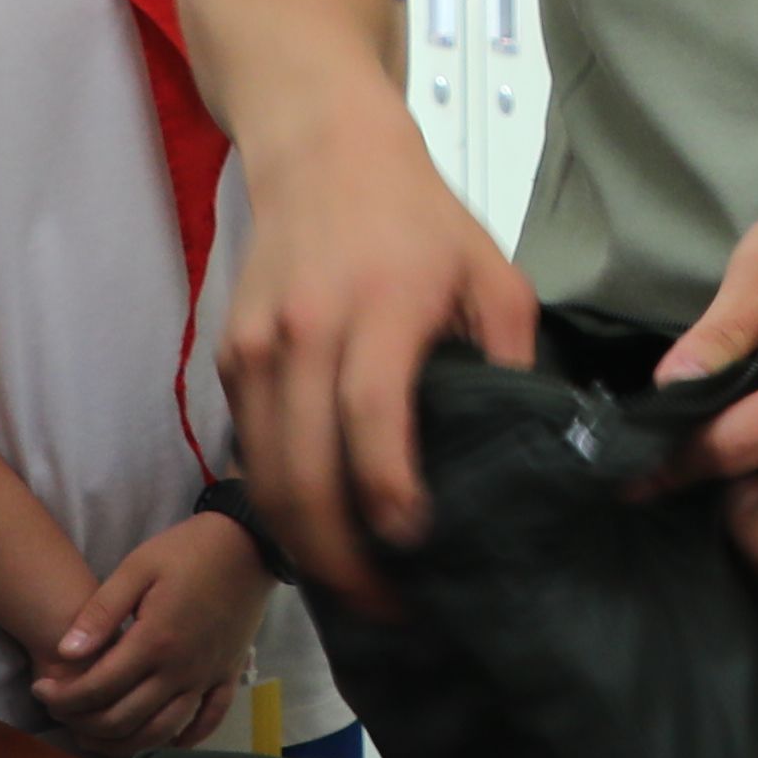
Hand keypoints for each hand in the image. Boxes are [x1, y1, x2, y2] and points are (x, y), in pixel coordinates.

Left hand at [34, 514, 266, 757]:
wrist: (249, 545)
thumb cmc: (187, 551)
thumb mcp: (136, 567)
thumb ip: (100, 612)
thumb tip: (64, 652)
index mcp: (154, 641)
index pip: (98, 687)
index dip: (63, 698)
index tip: (40, 692)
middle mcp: (180, 670)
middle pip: (125, 718)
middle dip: (83, 723)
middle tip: (60, 715)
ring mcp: (207, 678)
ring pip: (161, 732)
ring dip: (123, 743)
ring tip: (95, 736)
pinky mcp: (227, 677)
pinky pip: (207, 722)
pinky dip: (183, 740)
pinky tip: (161, 743)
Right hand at [221, 117, 536, 614]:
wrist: (321, 150)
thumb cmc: (417, 217)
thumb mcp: (492, 274)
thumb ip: (511, 359)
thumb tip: (527, 451)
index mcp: (381, 308)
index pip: (369, 420)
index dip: (388, 496)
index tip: (417, 546)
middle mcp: (305, 332)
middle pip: (303, 473)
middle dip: (341, 559)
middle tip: (389, 607)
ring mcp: (256, 349)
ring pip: (266, 477)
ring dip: (305, 545)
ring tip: (358, 586)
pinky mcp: (230, 358)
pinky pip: (251, 453)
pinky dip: (281, 503)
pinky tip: (323, 530)